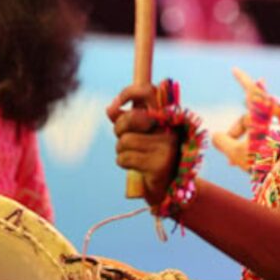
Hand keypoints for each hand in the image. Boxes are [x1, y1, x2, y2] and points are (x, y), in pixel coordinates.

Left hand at [107, 83, 179, 206]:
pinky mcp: (159, 165)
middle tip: (124, 139)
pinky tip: (134, 167)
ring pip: (124, 141)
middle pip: (130, 117)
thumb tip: (110, 109)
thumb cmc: (149, 156)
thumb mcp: (138, 134)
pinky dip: (123, 163)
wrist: (167, 188)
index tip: (116, 104)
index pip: (148, 92)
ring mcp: (166, 146)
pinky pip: (124, 158)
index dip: (128, 92)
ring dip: (121, 150)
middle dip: (119, 129)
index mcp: (166, 117)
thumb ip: (125, 120)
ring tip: (133, 156)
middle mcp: (169, 128)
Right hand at [211, 68, 262, 169]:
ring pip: (256, 130)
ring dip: (244, 144)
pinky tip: (248, 162)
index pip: (251, 90)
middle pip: (248, 119)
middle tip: (228, 157)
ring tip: (234, 163)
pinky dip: (255, 147)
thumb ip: (223, 142)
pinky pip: (266, 137)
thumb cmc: (265, 163)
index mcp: (263, 114)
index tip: (234, 69)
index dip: (242, 80)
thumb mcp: (238, 154)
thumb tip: (216, 136)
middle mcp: (274, 117)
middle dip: (235, 135)